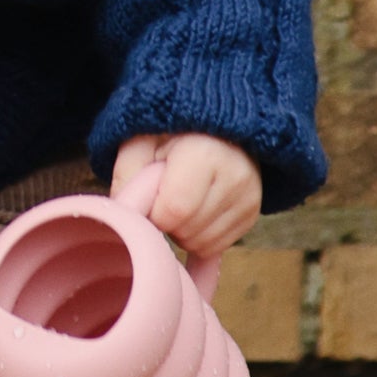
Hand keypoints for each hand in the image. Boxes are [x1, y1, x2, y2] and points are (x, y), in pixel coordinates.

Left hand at [110, 132, 261, 263]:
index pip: (173, 211)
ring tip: (180, 199)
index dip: (152, 212)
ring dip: (181, 231)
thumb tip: (123, 217)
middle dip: (166, 222)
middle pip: (186, 231)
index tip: (148, 195)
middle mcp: (235, 178)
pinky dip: (198, 236)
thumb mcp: (139, 143)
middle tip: (163, 194)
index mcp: (205, 154)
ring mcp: (248, 199)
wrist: (212, 129)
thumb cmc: (169, 134)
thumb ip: (126, 178)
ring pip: (201, 244)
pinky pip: (215, 247)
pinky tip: (195, 209)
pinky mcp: (252, 216)